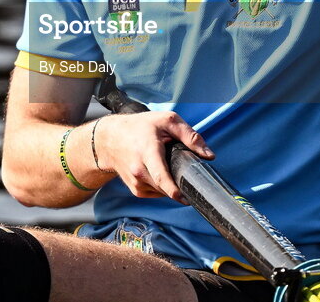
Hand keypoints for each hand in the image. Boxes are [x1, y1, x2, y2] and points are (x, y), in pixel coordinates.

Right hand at [96, 111, 213, 202]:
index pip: (161, 177)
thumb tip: (209, 155)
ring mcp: (136, 182)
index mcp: (147, 152)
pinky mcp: (135, 190)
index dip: (175, 191)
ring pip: (163, 192)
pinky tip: (160, 172)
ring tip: (168, 165)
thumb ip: (190, 136)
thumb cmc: (140, 127)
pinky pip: (157, 193)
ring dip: (172, 184)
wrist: (109, 138)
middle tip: (186, 171)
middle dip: (180, 183)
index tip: (187, 198)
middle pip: (166, 187)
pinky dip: (163, 186)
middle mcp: (139, 170)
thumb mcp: (167, 121)